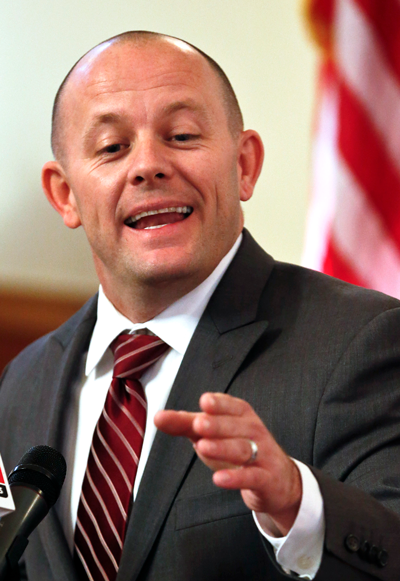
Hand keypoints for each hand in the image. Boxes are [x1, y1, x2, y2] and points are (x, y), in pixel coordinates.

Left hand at [154, 392, 301, 535]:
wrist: (277, 481)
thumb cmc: (238, 450)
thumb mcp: (212, 434)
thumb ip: (186, 424)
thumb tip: (158, 417)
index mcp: (242, 415)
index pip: (232, 406)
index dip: (219, 404)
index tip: (204, 402)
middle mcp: (254, 431)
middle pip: (235, 426)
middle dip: (217, 424)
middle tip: (198, 424)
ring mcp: (262, 455)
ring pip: (242, 449)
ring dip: (222, 448)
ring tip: (202, 447)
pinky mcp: (266, 479)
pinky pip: (251, 477)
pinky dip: (235, 478)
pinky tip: (218, 479)